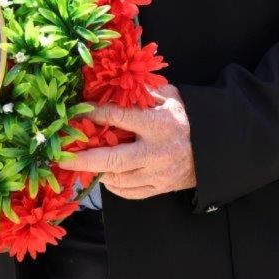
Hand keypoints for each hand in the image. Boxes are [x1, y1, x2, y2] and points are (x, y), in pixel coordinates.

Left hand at [64, 84, 196, 199]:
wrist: (215, 149)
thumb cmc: (189, 119)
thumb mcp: (171, 97)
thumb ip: (145, 93)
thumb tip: (118, 86)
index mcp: (158, 124)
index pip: (119, 119)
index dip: (95, 114)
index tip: (79, 111)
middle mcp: (155, 152)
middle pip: (113, 159)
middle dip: (84, 158)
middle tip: (63, 156)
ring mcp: (156, 175)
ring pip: (118, 179)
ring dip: (97, 172)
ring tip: (82, 163)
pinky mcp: (159, 189)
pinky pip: (129, 193)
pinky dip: (113, 186)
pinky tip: (105, 176)